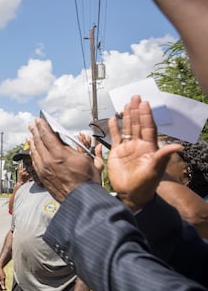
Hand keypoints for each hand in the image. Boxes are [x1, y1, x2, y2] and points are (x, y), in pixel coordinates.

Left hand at [28, 119, 101, 201]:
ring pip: (35, 152)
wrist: (80, 199)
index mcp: (60, 155)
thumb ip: (80, 147)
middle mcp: (49, 161)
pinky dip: (33, 153)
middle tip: (32, 125)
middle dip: (35, 131)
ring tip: (30, 135)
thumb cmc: (88, 181)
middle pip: (39, 142)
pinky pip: (35, 161)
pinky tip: (33, 149)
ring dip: (32, 141)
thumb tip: (78, 137)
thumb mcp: (89, 160)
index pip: (47, 136)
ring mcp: (44, 169)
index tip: (39, 120)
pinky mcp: (42, 176)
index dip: (42, 126)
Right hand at [106, 96, 181, 211]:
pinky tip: (112, 119)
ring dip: (126, 116)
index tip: (144, 103)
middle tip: (135, 97)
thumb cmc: (145, 184)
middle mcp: (138, 145)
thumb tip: (178, 146)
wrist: (131, 194)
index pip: (148, 128)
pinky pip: (115, 137)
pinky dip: (113, 128)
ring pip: (127, 128)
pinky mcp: (116, 152)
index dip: (146, 115)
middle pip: (138, 124)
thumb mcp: (155, 170)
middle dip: (136, 110)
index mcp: (149, 147)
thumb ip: (163, 156)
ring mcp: (127, 148)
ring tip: (126, 104)